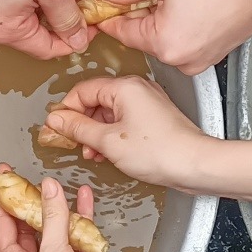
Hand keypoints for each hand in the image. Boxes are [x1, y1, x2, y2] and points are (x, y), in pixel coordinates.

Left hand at [0, 169, 118, 251]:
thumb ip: (52, 218)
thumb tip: (49, 188)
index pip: (3, 223)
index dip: (3, 196)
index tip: (5, 174)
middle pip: (28, 222)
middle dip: (32, 199)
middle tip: (33, 174)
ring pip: (54, 227)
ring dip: (58, 207)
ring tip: (60, 183)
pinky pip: (77, 236)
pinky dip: (81, 219)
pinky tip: (84, 200)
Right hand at [45, 77, 214, 190]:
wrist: (196, 165)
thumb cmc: (159, 151)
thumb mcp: (108, 142)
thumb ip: (77, 129)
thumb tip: (56, 120)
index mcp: (124, 87)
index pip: (82, 90)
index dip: (66, 110)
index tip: (56, 129)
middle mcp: (136, 89)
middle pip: (95, 100)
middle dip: (81, 124)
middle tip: (71, 143)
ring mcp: (146, 103)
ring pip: (109, 113)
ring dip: (95, 133)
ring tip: (91, 153)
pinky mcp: (153, 118)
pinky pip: (123, 121)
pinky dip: (111, 135)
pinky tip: (107, 153)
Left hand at [85, 0, 251, 73]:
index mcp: (165, 43)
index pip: (120, 31)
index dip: (107, 11)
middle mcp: (184, 59)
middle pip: (143, 33)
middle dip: (140, 5)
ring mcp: (203, 58)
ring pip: (166, 33)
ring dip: (161, 8)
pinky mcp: (217, 51)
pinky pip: (186, 34)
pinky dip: (181, 15)